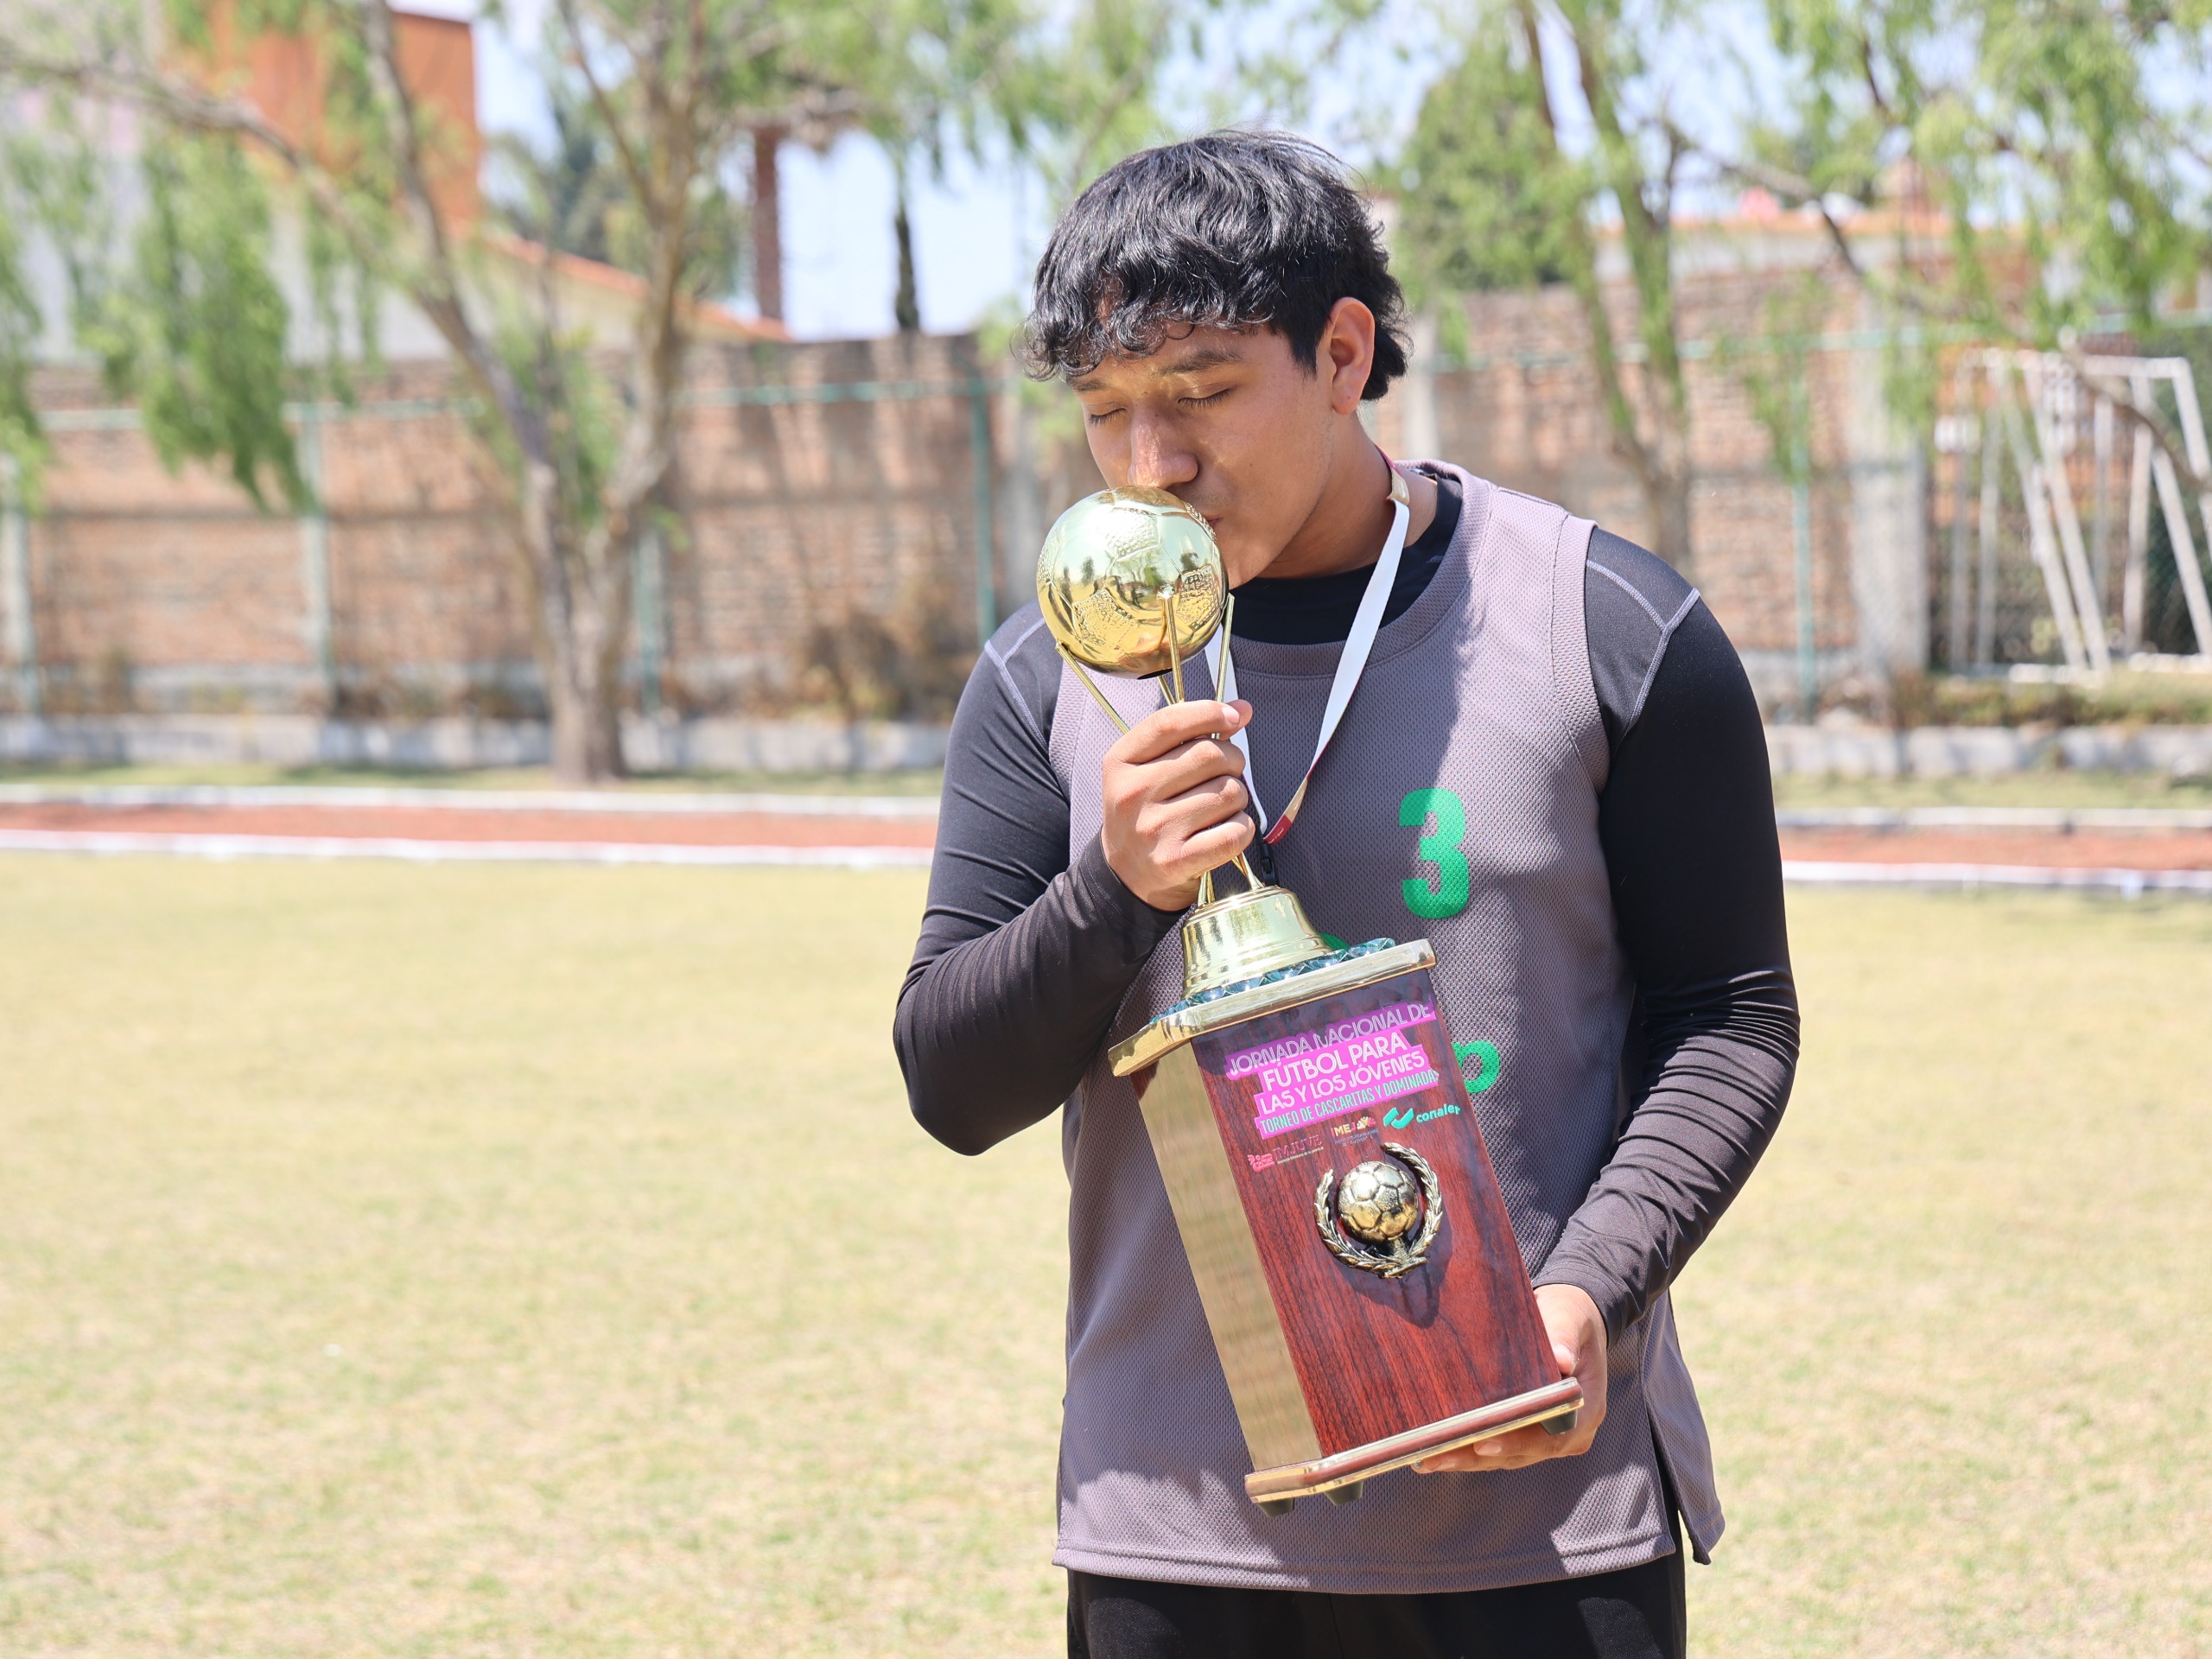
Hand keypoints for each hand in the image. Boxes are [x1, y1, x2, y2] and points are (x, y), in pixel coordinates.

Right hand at [1100, 699, 1255, 909]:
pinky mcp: (1175, 860)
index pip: (1170, 722)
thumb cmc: (1148, 811)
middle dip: (1233, 759)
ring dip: (1238, 797)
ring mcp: (1153, 829)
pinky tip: (1228, 829)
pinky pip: (1234, 831)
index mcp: (1120, 763)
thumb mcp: (1151, 768)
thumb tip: (1243, 709)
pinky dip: (1243, 827)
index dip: (1210, 712)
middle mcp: (1133, 794)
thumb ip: (1193, 734)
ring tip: (1222, 806)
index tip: (1233, 716)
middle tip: (1228, 772)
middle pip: (1210, 754)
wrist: (1128, 874)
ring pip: (1229, 792)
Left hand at [1414, 1284, 1607, 1473]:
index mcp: (1585, 1410)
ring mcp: (1547, 1437)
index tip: (1483, 1443)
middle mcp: (1569, 1433)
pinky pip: (1497, 1446)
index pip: (1552, 1437)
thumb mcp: (1568, 1315)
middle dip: (1476, 1455)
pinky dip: (1467, 1448)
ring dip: (1466, 1457)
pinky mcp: (1527, 1433)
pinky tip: (1435, 1450)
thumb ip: (1564, 1334)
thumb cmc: (1568, 1314)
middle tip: (1437, 1456)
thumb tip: (1561, 1359)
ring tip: (1427, 1457)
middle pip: (1521, 1453)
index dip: (1517, 1443)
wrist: (1569, 1319)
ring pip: (1505, 1455)